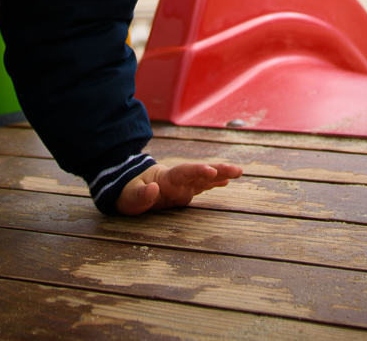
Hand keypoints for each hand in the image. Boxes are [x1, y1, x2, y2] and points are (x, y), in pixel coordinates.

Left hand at [114, 160, 241, 214]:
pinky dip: (215, 183)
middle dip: (217, 170)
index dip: (197, 171)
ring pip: (205, 178)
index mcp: (166, 178)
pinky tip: (227, 182)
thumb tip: (154, 189)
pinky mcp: (184, 191)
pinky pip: (202, 186)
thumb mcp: (128, 197)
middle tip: (235, 170)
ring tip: (239, 172)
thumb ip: (140, 195)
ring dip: (221, 174)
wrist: (129, 188)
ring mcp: (183, 185)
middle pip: (200, 172)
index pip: (184, 172)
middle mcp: (178, 179)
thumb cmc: (128, 193)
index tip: (210, 171)